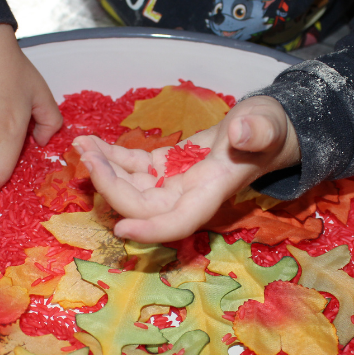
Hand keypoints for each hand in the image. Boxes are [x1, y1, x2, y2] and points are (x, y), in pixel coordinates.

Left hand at [74, 96, 299, 242]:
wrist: (265, 125)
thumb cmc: (271, 126)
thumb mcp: (269, 124)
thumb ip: (259, 132)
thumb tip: (239, 134)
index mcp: (213, 190)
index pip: (180, 221)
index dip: (151, 230)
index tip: (121, 228)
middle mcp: (189, 194)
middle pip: (144, 206)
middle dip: (112, 188)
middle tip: (88, 159)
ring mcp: (173, 182)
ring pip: (132, 188)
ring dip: (104, 170)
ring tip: (82, 145)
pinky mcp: (164, 167)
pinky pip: (133, 168)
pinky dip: (111, 156)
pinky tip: (92, 142)